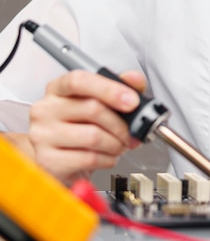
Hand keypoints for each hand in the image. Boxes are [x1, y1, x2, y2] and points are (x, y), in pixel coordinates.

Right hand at [28, 70, 145, 184]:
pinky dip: (108, 159)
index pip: (79, 81)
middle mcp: (46, 110)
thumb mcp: (99, 99)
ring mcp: (43, 136)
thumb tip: (135, 79)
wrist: (56, 157)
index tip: (132, 101)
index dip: (110, 89)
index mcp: (58, 89)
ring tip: (120, 145)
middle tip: (131, 132)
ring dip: (117, 143)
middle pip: (93, 109)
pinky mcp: (49, 161)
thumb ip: (120, 85)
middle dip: (121, 124)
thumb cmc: (79, 124)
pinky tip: (108, 156)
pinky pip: (89, 159)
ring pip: (94, 136)